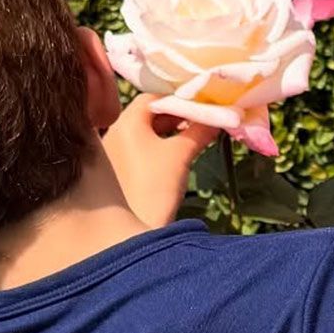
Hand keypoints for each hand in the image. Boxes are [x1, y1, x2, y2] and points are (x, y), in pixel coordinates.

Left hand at [100, 93, 222, 227]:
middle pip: (149, 114)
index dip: (180, 98)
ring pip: (146, 132)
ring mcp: (112, 152)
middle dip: (178, 115)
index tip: (203, 103)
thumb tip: (220, 115)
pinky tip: (180, 153)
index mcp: (124, 123)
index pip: (153, 97)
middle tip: (205, 118)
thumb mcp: (181, 155)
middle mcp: (113, 133)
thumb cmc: (154, 189)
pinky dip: (160, 146)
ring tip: (197, 134)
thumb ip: (200, 130)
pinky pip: (140, 148)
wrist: (131, 235)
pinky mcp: (117, 170)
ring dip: (171, 130)